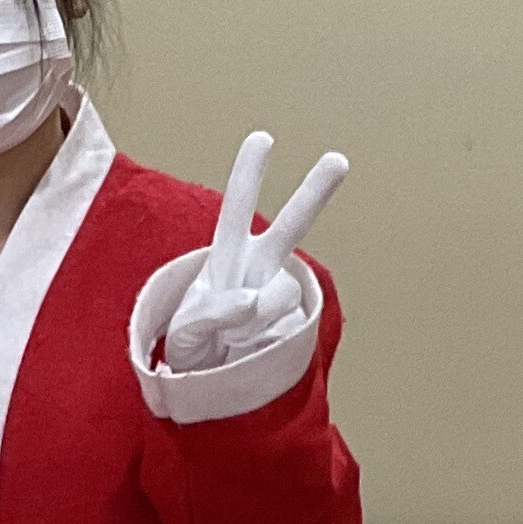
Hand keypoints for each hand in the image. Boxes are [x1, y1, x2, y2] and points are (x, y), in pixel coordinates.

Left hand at [146, 132, 345, 373]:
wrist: (212, 385)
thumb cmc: (193, 349)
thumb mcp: (184, 332)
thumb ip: (212, 313)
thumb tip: (255, 299)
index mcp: (227, 259)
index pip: (235, 212)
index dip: (248, 176)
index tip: (262, 138)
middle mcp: (259, 269)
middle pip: (290, 227)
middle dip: (314, 194)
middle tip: (339, 160)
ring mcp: (277, 295)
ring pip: (283, 289)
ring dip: (256, 313)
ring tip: (230, 337)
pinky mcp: (291, 323)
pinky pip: (284, 322)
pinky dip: (261, 335)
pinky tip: (245, 346)